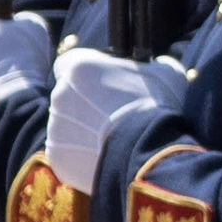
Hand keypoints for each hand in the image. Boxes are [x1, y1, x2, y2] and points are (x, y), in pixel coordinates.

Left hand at [40, 41, 184, 198]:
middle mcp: (60, 94)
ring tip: (111, 140)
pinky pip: (66, 152)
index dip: (84, 75)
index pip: (68, 64)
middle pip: (66, 96)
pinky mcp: (57, 155)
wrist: (149, 153)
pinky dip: (80, 155)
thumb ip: (153, 65)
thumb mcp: (166, 74)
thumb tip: (158, 65)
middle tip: (109, 117)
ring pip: (65, 126)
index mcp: (79, 67)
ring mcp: (55, 126)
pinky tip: (104, 156)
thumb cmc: (158, 107)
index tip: (98, 84)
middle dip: (84, 105)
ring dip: (82, 131)